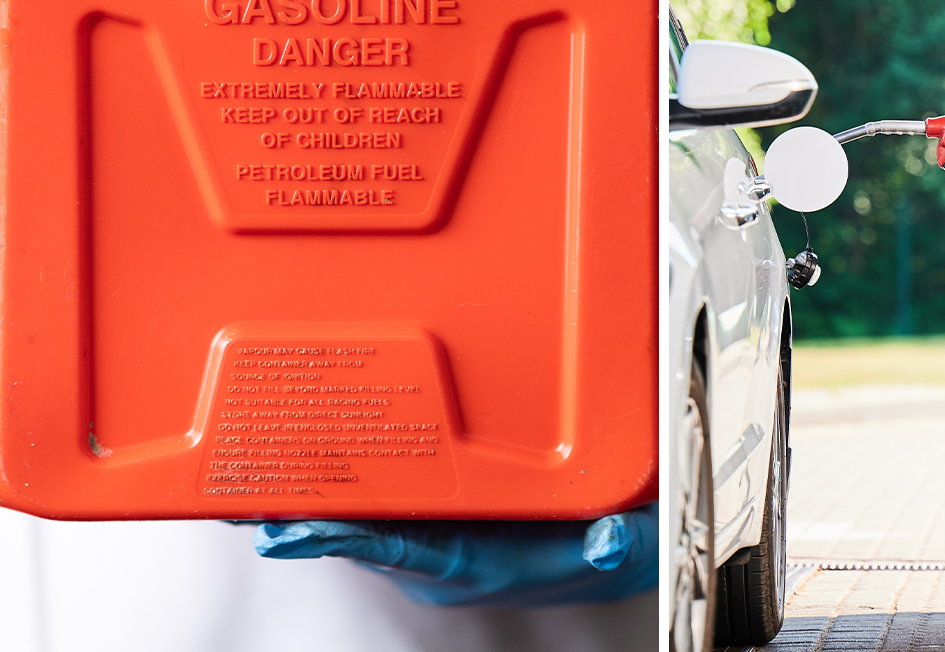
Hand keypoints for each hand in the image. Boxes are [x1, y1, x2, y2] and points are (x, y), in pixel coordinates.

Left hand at [251, 504, 657, 606]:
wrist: (620, 560)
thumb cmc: (619, 546)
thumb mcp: (631, 542)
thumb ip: (622, 542)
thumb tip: (607, 542)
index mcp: (480, 563)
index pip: (399, 545)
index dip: (340, 534)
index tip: (284, 525)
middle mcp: (443, 561)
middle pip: (358, 532)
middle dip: (298, 508)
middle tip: (232, 479)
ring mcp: (434, 547)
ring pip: (360, 520)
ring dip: (308, 497)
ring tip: (245, 467)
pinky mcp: (434, 529)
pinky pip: (375, 508)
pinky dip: (337, 488)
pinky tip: (302, 461)